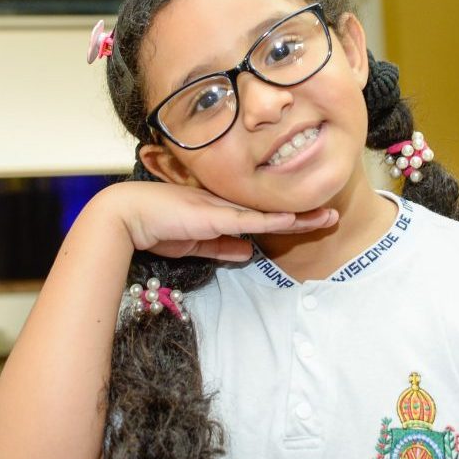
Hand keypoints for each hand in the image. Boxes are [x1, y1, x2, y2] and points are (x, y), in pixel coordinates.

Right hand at [104, 182, 338, 261]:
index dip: (289, 219)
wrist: (126, 217)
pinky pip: (248, 219)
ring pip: (268, 212)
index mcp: (222, 210)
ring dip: (299, 217)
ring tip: (327, 218)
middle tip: (332, 216)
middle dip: (304, 215)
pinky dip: (271, 220)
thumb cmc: (155, 227)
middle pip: (273, 210)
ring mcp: (221, 207)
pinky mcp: (212, 214)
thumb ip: (221, 248)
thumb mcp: (195, 243)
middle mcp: (226, 204)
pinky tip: (293, 220)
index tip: (313, 220)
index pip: (262, 216)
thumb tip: (248, 254)